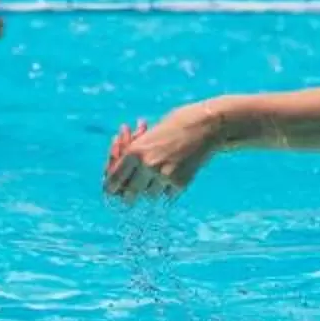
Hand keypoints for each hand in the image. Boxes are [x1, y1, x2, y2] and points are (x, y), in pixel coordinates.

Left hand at [106, 105, 220, 199]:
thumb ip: (133, 158)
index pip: (112, 182)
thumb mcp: (147, 138)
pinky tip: (178, 171)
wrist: (207, 124)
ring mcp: (164, 175)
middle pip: (129, 194)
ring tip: (163, 171)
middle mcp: (147, 165)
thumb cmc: (174, 126)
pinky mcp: (180, 183)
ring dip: (153, 188)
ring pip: (150, 196)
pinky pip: (168, 196)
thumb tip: (119, 183)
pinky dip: (170, 188)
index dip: (112, 188)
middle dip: (131, 193)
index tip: (116, 190)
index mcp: (135, 151)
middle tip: (133, 192)